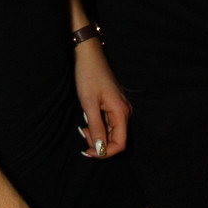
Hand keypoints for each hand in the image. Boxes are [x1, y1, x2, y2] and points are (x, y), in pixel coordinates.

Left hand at [74, 36, 130, 158]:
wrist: (89, 55)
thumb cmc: (88, 76)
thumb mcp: (89, 103)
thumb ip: (96, 127)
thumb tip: (101, 150)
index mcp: (121, 112)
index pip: (120, 144)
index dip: (105, 152)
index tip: (88, 151)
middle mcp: (124, 112)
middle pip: (115, 139)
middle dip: (98, 143)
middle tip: (83, 133)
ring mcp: (119, 108)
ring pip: (110, 132)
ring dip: (96, 135)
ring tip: (83, 126)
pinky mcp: (112, 105)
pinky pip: (107, 123)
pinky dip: (97, 126)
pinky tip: (86, 121)